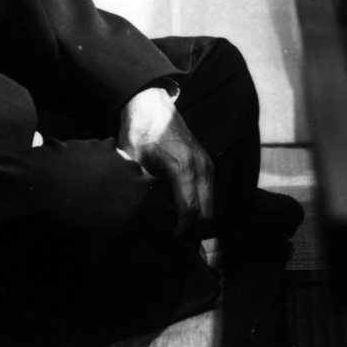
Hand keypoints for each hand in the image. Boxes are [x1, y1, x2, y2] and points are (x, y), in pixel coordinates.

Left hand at [118, 86, 212, 237]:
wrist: (152, 105)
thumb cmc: (140, 133)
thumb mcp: (134, 162)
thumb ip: (143, 189)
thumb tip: (145, 219)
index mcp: (183, 167)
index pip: (191, 211)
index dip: (183, 232)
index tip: (171, 241)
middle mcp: (201, 167)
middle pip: (207, 214)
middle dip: (194, 232)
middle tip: (174, 241)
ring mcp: (207, 165)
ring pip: (211, 207)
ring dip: (198, 222)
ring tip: (177, 230)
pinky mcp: (207, 165)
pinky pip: (209, 195)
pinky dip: (200, 208)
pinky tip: (181, 213)